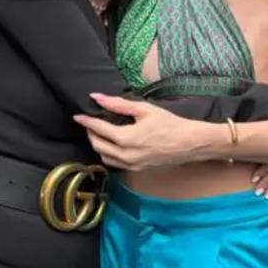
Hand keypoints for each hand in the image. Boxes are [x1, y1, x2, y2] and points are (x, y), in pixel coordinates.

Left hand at [77, 93, 210, 170]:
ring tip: (99, 133)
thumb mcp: (144, 109)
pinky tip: (112, 145)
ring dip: (98, 145)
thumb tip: (98, 98)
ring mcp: (131, 165)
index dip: (86, 122)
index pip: (99, 129)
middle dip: (91, 134)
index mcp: (126, 138)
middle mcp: (126, 155)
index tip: (78, 116)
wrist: (188, 143)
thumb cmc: (169, 124)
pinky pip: (115, 164)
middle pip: (98, 146)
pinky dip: (108, 154)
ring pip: (104, 157)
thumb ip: (118, 104)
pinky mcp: (137, 170)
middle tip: (89, 123)